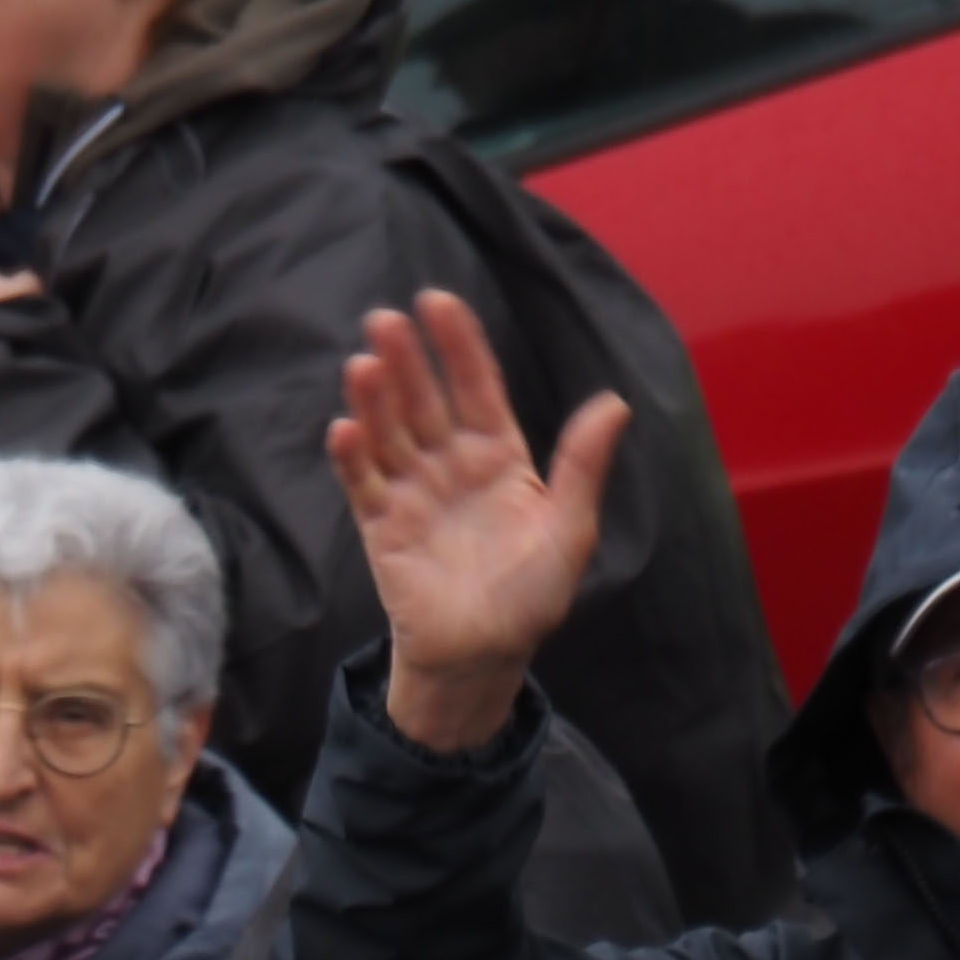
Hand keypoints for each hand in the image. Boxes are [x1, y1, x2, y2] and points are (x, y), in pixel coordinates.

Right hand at [332, 289, 629, 757]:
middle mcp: (451, 463)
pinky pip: (362, 485)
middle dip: (406, 360)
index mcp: (499, 455)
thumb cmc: (531, 596)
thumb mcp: (570, 531)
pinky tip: (344, 430)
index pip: (476, 387)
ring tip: (362, 366)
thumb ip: (583, 468)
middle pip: (424, 400)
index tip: (437, 302)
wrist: (485, 657)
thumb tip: (615, 403)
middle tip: (386, 321)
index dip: (457, 345)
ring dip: (373, 399)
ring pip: (389, 433)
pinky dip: (351, 458)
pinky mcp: (381, 526)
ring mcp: (412, 490)